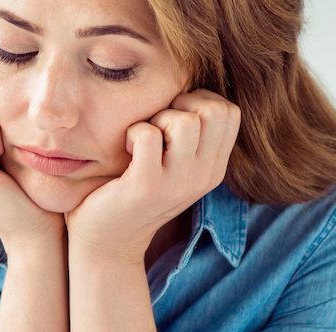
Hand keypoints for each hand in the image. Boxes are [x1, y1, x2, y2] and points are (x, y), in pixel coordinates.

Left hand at [64, 89, 240, 264]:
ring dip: (157, 118)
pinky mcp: (146, 187)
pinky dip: (132, 132)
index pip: (229, 112)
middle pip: (215, 111)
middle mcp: (203, 177)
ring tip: (141, 139)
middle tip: (157, 125)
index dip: (199, 101)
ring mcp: (177, 184)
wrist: (106, 242)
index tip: (172, 117)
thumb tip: (187, 85)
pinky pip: (147, 134)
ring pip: (186, 121)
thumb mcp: (172, 166)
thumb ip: (188, 136)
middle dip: (182, 105)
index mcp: (213, 169)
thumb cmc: (133, 191)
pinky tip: (125, 149)